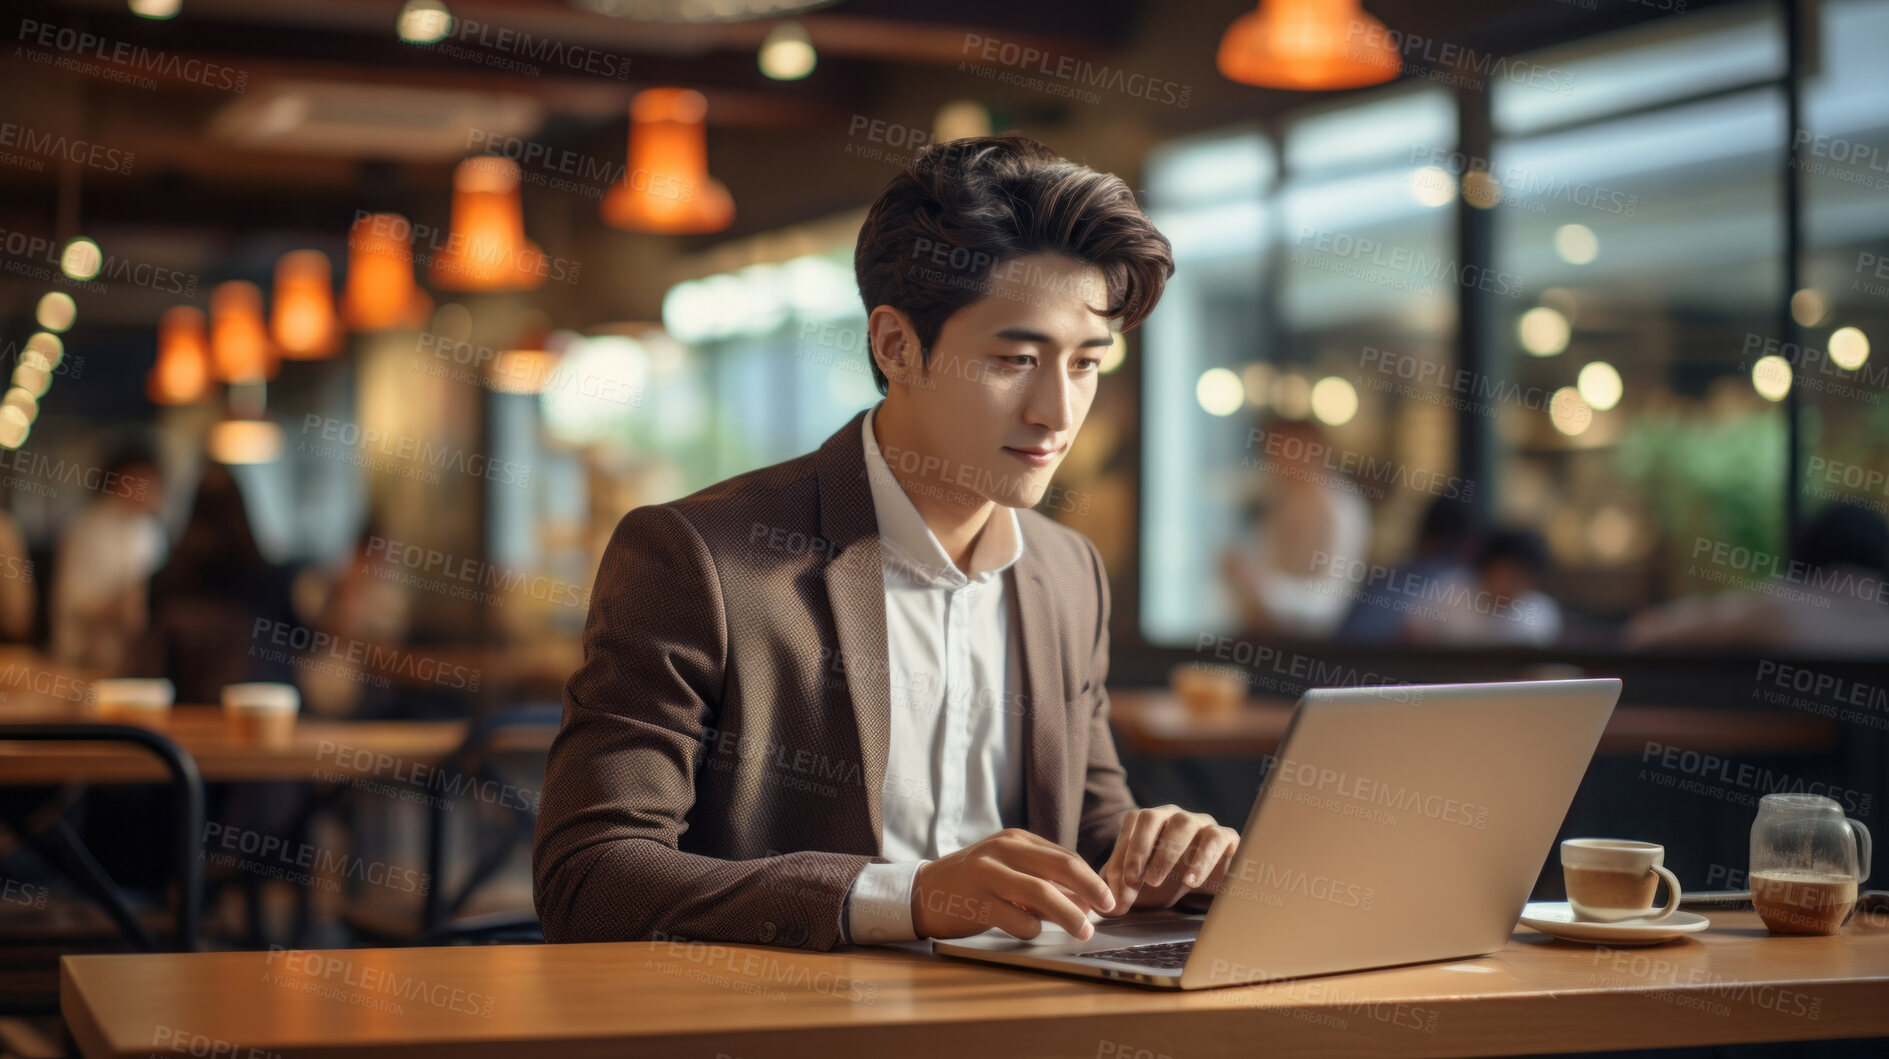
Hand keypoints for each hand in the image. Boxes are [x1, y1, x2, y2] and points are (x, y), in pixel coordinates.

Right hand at [911, 828, 1117, 940]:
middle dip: (1091, 889)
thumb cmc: (973, 884)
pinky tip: (1030, 933)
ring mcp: (989, 873)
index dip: (1091, 879)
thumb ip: (1043, 880)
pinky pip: (1018, 920)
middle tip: (1109, 908)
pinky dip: (1032, 930)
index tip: (1108, 898)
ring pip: (1042, 893)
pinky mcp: (977, 901)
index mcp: (1015, 839)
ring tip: (1084, 931)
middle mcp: (1003, 850)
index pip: (1065, 856)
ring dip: (1070, 915)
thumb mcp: (1008, 871)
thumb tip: (1086, 901)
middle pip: (1061, 866)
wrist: (922, 892)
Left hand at [1099, 805, 1237, 913]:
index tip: (1126, 879)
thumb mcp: (1141, 889)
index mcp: (1150, 821)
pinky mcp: (1227, 837)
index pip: (1133, 821)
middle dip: (1142, 849)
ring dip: (1168, 852)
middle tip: (1140, 881)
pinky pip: (1216, 838)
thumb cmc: (1167, 884)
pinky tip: (1190, 881)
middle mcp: (1174, 816)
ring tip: (1158, 882)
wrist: (1206, 894)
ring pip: (1184, 823)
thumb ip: (1121, 891)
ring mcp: (1201, 823)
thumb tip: (1109, 905)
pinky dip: (1202, 859)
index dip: (1127, 848)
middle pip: (1154, 816)